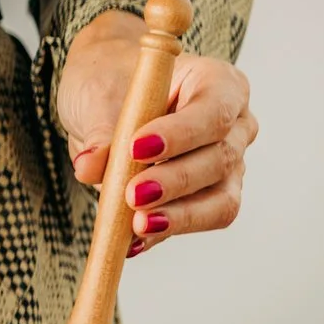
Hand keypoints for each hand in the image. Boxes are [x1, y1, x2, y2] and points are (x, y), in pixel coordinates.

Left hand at [58, 10, 256, 258]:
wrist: (105, 94)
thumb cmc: (111, 80)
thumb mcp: (98, 92)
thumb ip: (101, 128)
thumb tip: (90, 166)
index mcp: (218, 84)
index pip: (214, 111)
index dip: (181, 133)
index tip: (138, 148)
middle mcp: (233, 126)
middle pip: (220, 159)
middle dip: (175, 181)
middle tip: (133, 195)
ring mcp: (224, 165)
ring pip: (219, 200)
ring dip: (178, 216)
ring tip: (137, 226)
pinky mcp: (203, 198)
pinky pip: (192, 221)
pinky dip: (163, 232)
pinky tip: (132, 243)